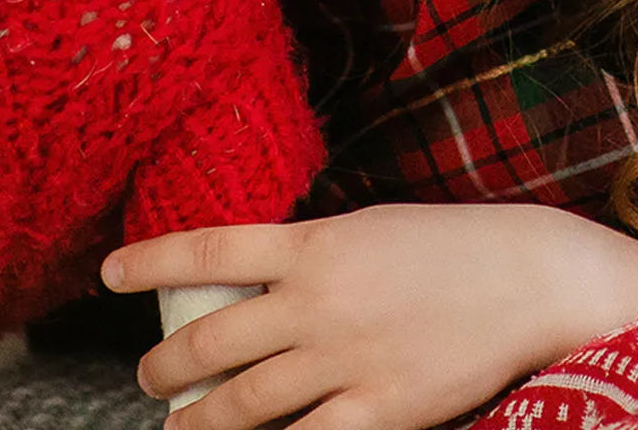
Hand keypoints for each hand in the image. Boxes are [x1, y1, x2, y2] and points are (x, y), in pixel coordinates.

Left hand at [102, 204, 637, 429]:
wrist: (527, 277)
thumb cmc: (452, 243)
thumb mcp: (369, 227)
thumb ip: (313, 251)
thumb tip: (261, 272)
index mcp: (316, 243)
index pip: (209, 250)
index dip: (149, 263)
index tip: (110, 275)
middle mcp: (318, 301)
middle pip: (213, 339)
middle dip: (166, 365)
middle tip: (148, 375)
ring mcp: (347, 360)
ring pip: (245, 402)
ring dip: (199, 417)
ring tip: (178, 422)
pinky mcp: (381, 410)